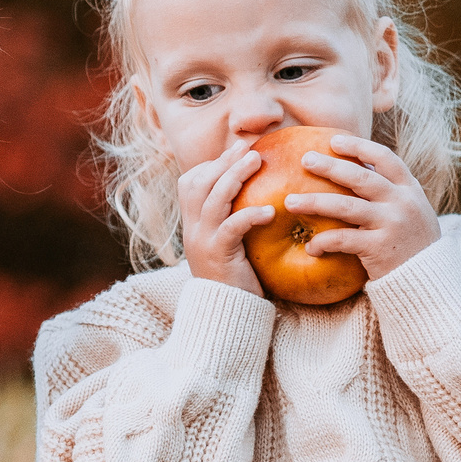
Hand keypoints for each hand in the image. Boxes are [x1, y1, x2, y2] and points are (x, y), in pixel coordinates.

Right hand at [178, 138, 274, 295]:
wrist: (225, 314)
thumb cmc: (235, 276)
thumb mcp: (229, 243)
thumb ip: (233, 217)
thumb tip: (259, 192)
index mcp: (192, 223)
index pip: (190, 182)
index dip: (213, 164)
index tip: (237, 151)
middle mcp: (192, 229)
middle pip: (200, 183)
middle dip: (224, 161)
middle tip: (249, 147)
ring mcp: (202, 241)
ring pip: (212, 199)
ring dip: (234, 176)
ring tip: (257, 160)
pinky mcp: (218, 256)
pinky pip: (231, 228)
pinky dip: (249, 215)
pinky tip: (270, 211)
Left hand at [284, 134, 441, 279]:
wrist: (431, 281)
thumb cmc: (414, 244)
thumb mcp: (412, 211)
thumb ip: (392, 193)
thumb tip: (357, 171)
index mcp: (410, 190)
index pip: (385, 158)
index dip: (359, 147)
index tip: (334, 140)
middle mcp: (402, 203)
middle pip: (360, 177)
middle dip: (330, 166)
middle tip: (305, 158)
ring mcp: (391, 224)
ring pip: (345, 206)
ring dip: (314, 202)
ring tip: (290, 201)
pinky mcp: (379, 249)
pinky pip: (342, 240)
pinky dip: (323, 242)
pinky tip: (310, 247)